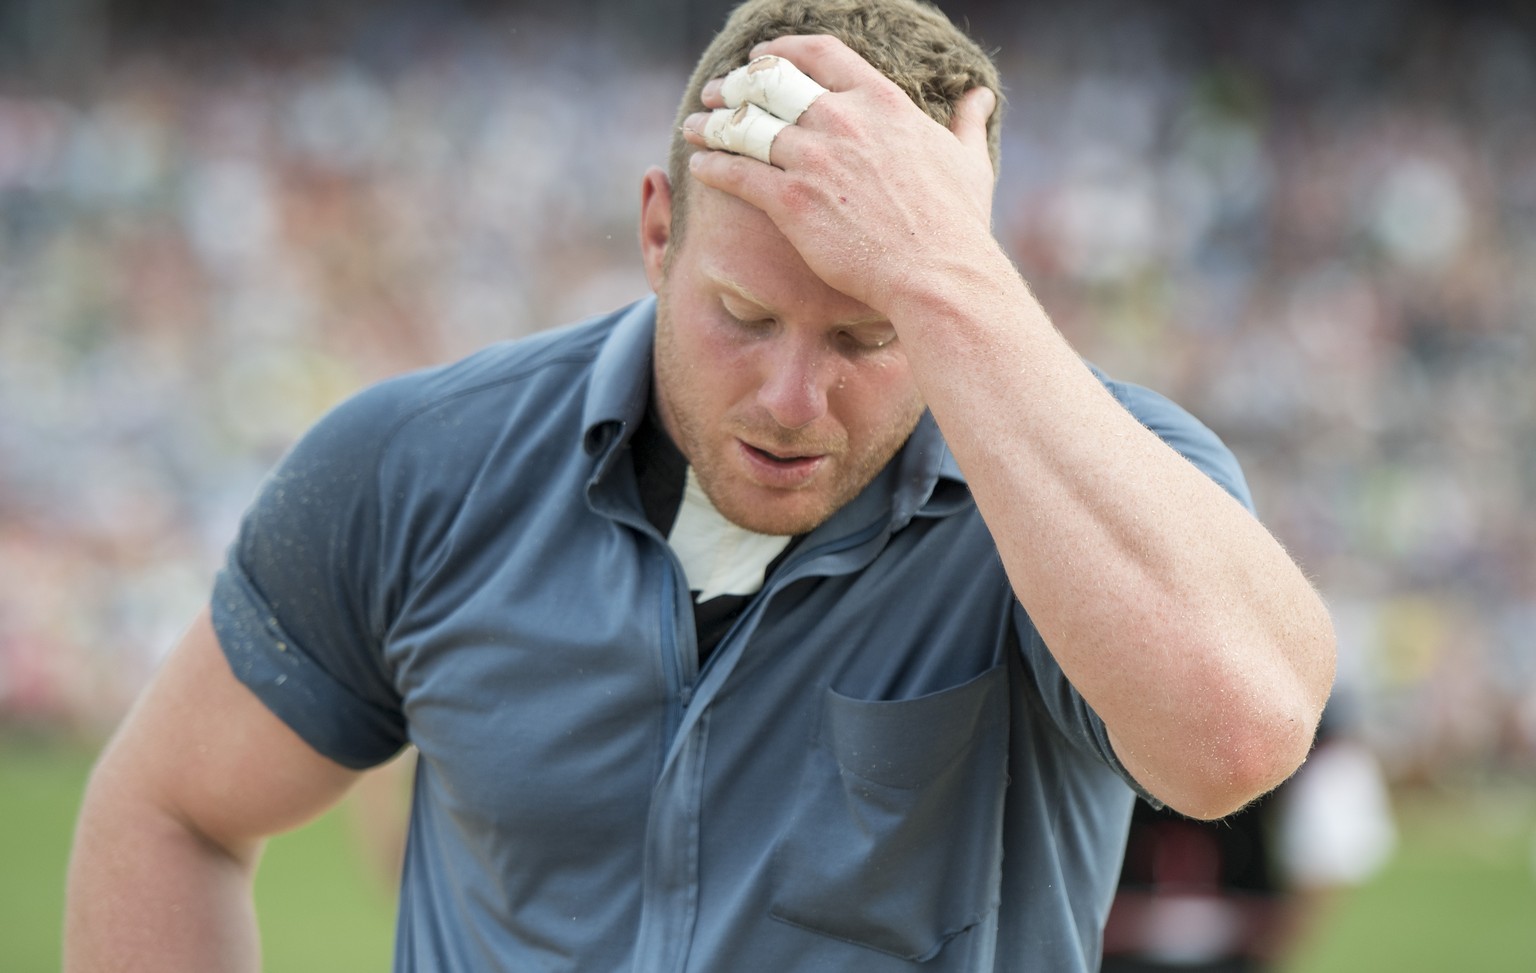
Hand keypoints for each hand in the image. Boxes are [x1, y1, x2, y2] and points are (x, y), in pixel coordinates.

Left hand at [682, 34, 998, 315]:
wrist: (936, 274)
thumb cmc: (957, 225)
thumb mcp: (968, 163)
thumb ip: (966, 123)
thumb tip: (980, 97)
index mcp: (880, 101)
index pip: (819, 54)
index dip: (783, 49)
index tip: (763, 55)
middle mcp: (842, 120)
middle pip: (771, 82)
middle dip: (737, 83)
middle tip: (716, 91)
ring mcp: (813, 159)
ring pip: (745, 126)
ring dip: (713, 123)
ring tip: (695, 126)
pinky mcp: (791, 201)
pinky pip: (738, 173)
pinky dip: (713, 166)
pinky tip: (699, 167)